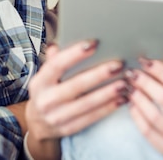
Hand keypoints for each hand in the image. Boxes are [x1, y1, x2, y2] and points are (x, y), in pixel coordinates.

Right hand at [25, 41, 126, 158]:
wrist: (37, 123)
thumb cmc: (49, 89)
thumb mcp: (47, 74)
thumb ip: (58, 56)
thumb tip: (69, 33)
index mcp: (40, 81)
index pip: (57, 65)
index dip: (75, 53)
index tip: (94, 43)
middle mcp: (45, 100)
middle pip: (76, 85)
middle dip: (99, 74)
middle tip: (119, 64)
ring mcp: (56, 117)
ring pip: (86, 104)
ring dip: (108, 92)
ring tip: (125, 82)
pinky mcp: (68, 129)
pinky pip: (91, 118)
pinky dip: (108, 108)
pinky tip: (122, 98)